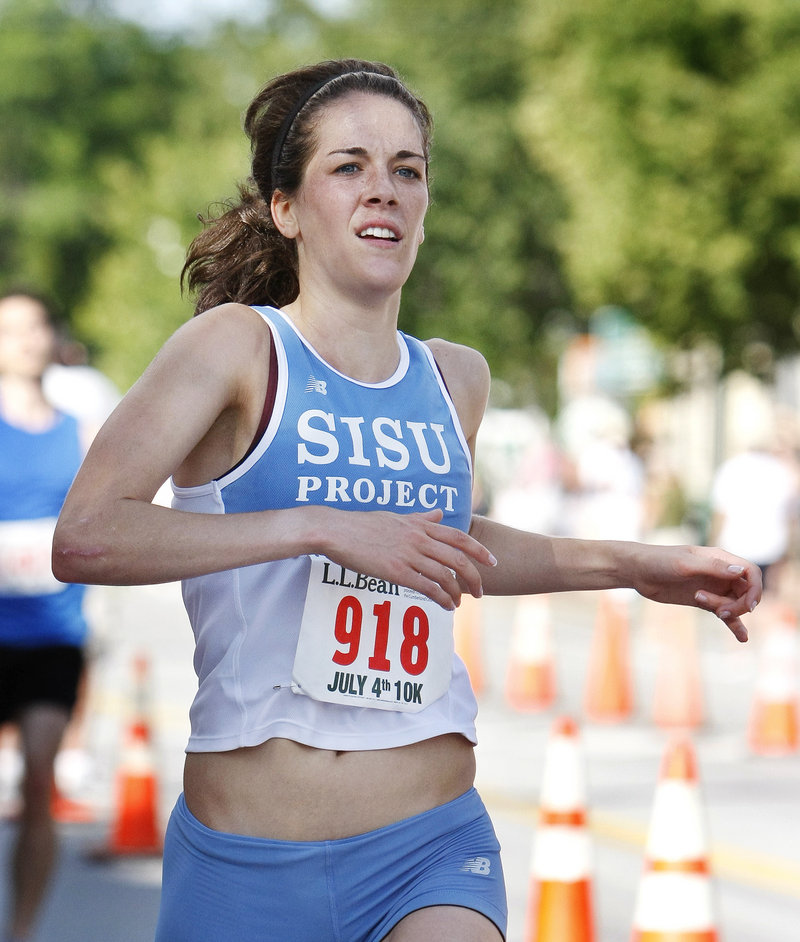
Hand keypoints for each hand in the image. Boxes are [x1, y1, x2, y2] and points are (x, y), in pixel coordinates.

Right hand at [318, 508, 496, 610]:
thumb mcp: (396, 516)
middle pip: (458, 559)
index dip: (479, 551)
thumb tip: (439, 513)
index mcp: (419, 525)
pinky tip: (446, 606)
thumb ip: (420, 517)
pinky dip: (441, 598)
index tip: (492, 562)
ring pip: (444, 575)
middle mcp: (418, 538)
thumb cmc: (361, 524)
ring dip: (457, 592)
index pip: (458, 537)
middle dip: (474, 577)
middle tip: (480, 592)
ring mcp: (407, 555)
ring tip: (460, 603)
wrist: (335, 530)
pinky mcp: (395, 571)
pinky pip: (426, 587)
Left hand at [628, 544, 760, 641]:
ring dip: (732, 612)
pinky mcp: (703, 601)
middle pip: (746, 590)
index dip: (755, 588)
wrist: (638, 572)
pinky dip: (734, 624)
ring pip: (735, 603)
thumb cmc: (660, 561)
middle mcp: (720, 573)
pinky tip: (743, 637)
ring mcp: (712, 587)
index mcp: (720, 558)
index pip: (750, 572)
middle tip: (721, 612)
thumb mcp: (685, 564)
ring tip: (717, 614)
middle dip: (741, 604)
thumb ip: (712, 568)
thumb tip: (739, 572)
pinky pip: (724, 613)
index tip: (749, 605)